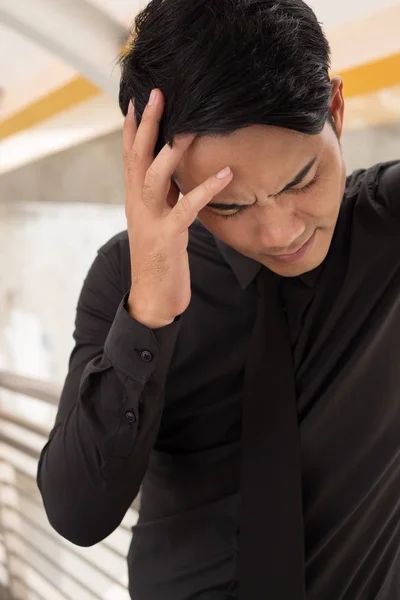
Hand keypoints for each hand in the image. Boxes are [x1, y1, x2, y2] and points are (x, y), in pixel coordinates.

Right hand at [123, 88, 232, 327]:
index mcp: (135, 200)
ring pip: (154, 176)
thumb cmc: (159, 259)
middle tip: (158, 93)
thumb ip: (164, 198)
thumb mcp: (159, 222)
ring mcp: (150, 220)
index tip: (139, 100)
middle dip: (148, 125)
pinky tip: (227, 174)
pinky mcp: (168, 237)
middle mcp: (137, 205)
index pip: (130, 157)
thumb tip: (176, 175)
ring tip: (191, 125)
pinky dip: (207, 189)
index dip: (133, 128)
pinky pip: (186, 208)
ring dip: (172, 149)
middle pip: (137, 157)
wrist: (152, 299)